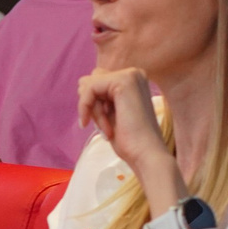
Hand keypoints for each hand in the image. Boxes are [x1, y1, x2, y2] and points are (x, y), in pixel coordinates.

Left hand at [78, 67, 187, 207]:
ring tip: (108, 128)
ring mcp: (130, 75)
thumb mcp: (110, 113)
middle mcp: (134, 73)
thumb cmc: (130, 140)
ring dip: (93, 110)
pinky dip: (88, 108)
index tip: (105, 127)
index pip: (97, 83)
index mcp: (133, 81)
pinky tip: (102, 126)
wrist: (146, 155)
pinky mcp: (123, 81)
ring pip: (89, 85)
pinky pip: (89, 88)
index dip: (94, 106)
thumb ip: (99, 96)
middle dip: (92, 106)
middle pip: (91, 81)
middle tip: (107, 128)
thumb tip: (81, 81)